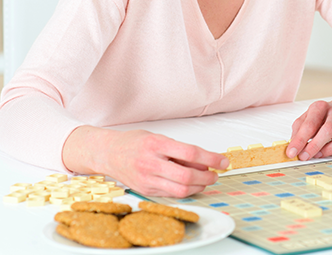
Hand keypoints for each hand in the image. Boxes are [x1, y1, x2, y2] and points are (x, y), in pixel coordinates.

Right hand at [62, 126, 228, 197]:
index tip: (223, 161)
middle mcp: (151, 162)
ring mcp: (147, 178)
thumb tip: (204, 162)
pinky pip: (171, 194)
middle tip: (216, 174)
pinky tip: (192, 185)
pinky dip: (186, 191)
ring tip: (206, 180)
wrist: (108, 153)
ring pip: (180, 189)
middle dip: (207, 177)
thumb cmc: (134, 142)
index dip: (211, 158)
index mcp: (156, 144)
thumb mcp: (159, 138)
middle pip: (187, 175)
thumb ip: (180, 150)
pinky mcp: (145, 190)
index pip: (190, 152)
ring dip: (199, 186)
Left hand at [286, 94, 331, 161]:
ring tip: (317, 154)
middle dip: (314, 146)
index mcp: (321, 107)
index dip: (300, 140)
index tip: (292, 152)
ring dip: (328, 150)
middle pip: (328, 129)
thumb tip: (292, 147)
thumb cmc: (321, 117)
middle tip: (304, 156)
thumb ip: (298, 131)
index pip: (310, 124)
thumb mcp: (306, 119)